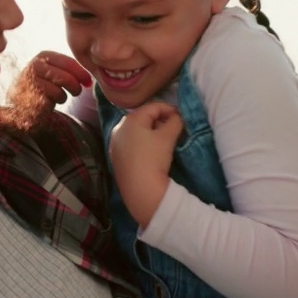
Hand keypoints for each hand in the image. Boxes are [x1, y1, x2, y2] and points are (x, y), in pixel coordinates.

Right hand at [7, 50, 90, 110]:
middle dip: (76, 86)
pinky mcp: (30, 98)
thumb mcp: (55, 70)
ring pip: (60, 90)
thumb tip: (89, 81)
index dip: (81, 73)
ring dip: (64, 95)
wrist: (23, 101)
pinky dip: (55, 102)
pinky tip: (49, 101)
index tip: (88, 81)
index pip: (68, 63)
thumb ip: (70, 70)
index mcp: (43, 56)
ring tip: (60, 95)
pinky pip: (51, 102)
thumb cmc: (44, 83)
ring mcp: (31, 83)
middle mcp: (34, 66)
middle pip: (66, 77)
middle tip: (77, 91)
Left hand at [108, 100, 182, 227]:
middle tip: (174, 128)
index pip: (153, 106)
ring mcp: (115, 144)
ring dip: (151, 132)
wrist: (140, 190)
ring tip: (164, 140)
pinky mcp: (116, 158)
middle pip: (143, 118)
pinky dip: (143, 143)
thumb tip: (177, 117)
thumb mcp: (168, 137)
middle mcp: (119, 129)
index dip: (170, 109)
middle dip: (160, 120)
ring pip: (137, 131)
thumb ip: (175, 121)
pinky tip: (151, 152)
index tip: (182, 117)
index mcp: (130, 119)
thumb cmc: (154, 158)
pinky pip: (131, 144)